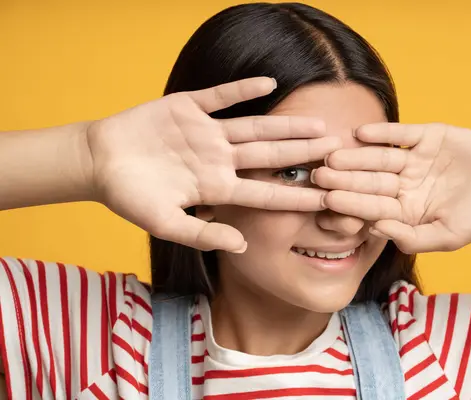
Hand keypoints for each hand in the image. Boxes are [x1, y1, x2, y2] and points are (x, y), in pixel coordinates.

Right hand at [86, 77, 340, 252]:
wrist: (99, 162)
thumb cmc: (130, 197)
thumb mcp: (164, 223)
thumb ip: (202, 234)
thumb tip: (241, 244)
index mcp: (217, 188)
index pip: (266, 194)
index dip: (298, 197)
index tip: (328, 199)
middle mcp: (219, 159)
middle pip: (270, 157)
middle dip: (303, 156)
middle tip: (338, 154)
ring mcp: (207, 132)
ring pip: (254, 127)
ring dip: (285, 126)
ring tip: (318, 124)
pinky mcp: (188, 107)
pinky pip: (221, 96)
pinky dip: (242, 89)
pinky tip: (270, 83)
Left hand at [313, 123, 470, 253]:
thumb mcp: (448, 236)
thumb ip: (412, 237)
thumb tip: (376, 229)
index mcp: (404, 210)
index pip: (371, 207)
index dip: (349, 203)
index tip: (326, 201)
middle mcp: (404, 184)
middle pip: (369, 181)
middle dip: (344, 178)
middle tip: (318, 175)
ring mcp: (413, 159)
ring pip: (379, 157)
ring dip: (357, 155)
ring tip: (334, 153)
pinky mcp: (427, 136)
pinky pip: (400, 134)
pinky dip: (383, 132)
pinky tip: (361, 132)